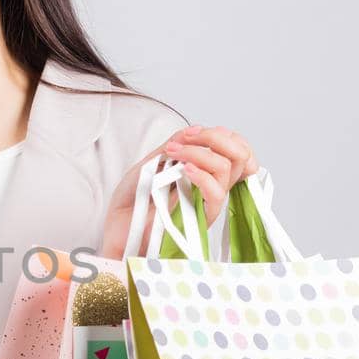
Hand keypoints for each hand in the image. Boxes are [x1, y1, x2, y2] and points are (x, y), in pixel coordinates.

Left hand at [99, 124, 259, 258]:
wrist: (118, 228)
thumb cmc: (133, 201)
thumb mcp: (151, 163)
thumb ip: (174, 146)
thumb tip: (193, 130)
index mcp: (204, 172)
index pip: (235, 149)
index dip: (222, 136)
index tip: (193, 132)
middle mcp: (211, 186)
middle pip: (240, 156)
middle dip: (216, 138)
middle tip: (188, 137)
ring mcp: (208, 203)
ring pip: (227, 170)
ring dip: (200, 152)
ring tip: (174, 153)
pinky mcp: (202, 219)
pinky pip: (216, 194)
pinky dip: (202, 175)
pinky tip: (183, 169)